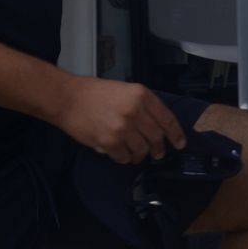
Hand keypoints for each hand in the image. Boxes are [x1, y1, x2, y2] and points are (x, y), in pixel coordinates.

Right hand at [52, 77, 186, 164]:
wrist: (68, 98)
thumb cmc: (94, 93)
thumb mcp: (125, 90)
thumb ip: (143, 106)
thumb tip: (158, 127)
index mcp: (142, 95)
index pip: (167, 118)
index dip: (176, 134)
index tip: (179, 143)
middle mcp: (135, 111)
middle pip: (157, 137)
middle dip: (158, 148)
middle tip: (157, 153)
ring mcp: (123, 128)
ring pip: (142, 150)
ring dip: (139, 155)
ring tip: (133, 152)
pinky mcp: (110, 142)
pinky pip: (125, 158)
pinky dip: (124, 158)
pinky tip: (118, 152)